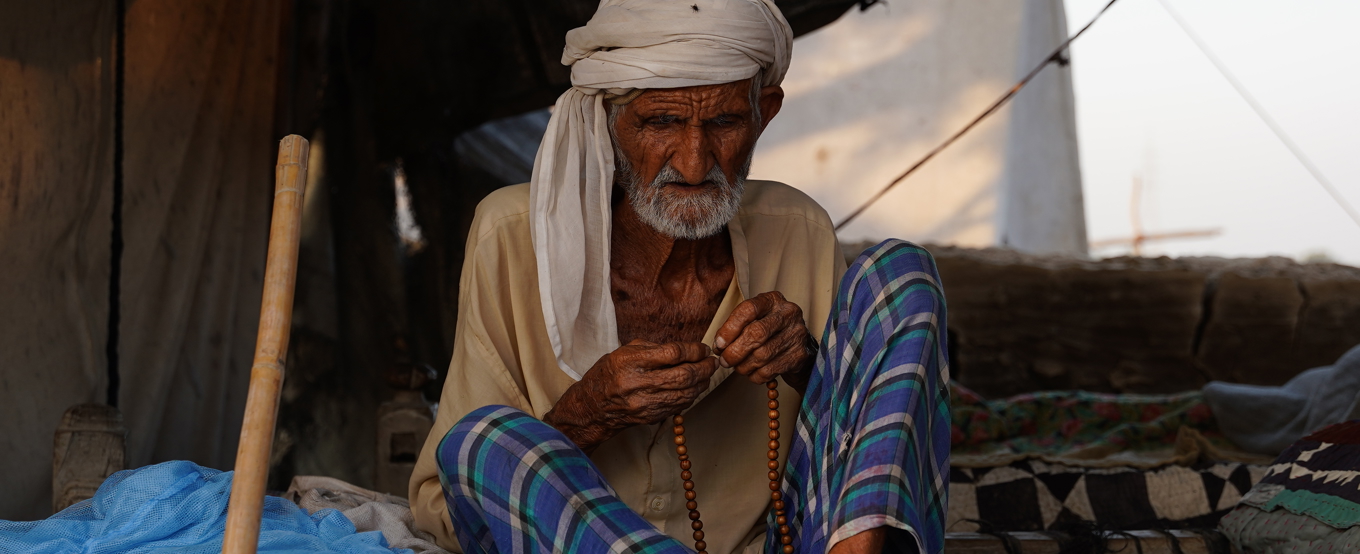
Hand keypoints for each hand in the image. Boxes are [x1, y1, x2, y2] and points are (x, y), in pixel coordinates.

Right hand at [543, 340, 717, 451]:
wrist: (594, 406)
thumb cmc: (609, 373)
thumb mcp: (626, 351)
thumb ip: (655, 348)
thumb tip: (686, 349)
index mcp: (631, 361)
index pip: (672, 353)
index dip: (693, 350)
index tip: (703, 348)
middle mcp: (639, 383)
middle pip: (684, 375)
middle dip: (704, 367)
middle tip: (712, 361)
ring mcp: (646, 403)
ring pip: (686, 392)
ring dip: (702, 382)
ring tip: (708, 373)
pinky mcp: (652, 416)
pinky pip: (680, 405)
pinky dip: (692, 394)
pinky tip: (696, 387)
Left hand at [714, 291, 815, 392]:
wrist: (801, 346)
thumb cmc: (770, 331)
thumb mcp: (755, 320)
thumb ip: (736, 328)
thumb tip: (719, 346)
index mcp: (773, 300)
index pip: (748, 309)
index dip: (730, 328)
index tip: (719, 343)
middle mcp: (788, 313)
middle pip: (756, 333)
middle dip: (734, 351)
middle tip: (724, 361)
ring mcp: (797, 334)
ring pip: (761, 355)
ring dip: (743, 366)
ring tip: (737, 367)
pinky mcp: (800, 355)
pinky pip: (770, 370)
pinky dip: (755, 375)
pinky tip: (752, 372)